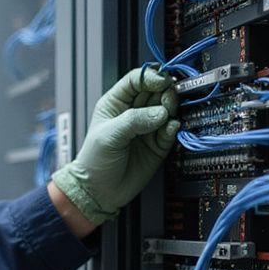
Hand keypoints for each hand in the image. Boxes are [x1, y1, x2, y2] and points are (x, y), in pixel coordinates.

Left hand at [51, 66, 179, 224]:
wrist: (99, 191)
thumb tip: (160, 113)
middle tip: (168, 100)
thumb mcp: (109, 136)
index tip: (162, 81)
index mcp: (116, 103)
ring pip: (166, 108)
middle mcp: (133, 112)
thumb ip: (134, 121)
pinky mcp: (158, 144)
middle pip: (156, 92)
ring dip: (171, 108)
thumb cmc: (95, 161)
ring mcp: (147, 128)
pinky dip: (173, 128)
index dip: (151, 77)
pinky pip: (171, 130)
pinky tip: (171, 129)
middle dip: (165, 92)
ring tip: (167, 115)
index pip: (137, 80)